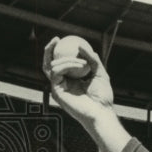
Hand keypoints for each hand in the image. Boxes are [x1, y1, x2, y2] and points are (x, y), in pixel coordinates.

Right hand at [42, 37, 130, 151]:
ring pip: (52, 66)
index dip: (58, 51)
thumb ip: (93, 60)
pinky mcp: (56, 92)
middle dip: (49, 49)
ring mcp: (57, 88)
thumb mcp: (100, 74)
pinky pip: (56, 73)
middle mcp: (62, 83)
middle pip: (48, 63)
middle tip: (56, 39)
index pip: (60, 63)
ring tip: (83, 63)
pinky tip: (79, 65)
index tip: (63, 39)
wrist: (102, 112)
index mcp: (70, 80)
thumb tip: (82, 46)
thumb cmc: (103, 97)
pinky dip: (67, 65)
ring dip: (68, 59)